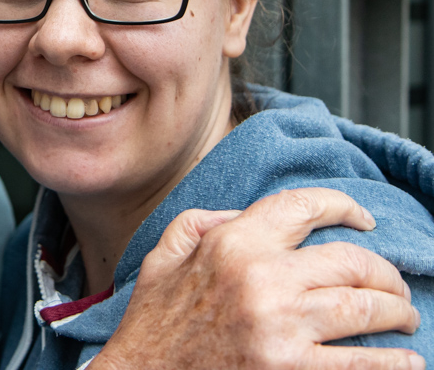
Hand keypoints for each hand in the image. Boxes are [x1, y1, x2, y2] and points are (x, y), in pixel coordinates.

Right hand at [88, 188, 424, 369]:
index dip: (344, 207)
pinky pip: (362, 363)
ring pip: (365, 308)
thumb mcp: (164, 255)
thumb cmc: (155, 323)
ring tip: (403, 317)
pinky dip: (394, 362)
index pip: (304, 207)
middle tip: (393, 285)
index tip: (363, 219)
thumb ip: (204, 222)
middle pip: (351, 261)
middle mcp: (261, 278)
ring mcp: (280, 328)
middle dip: (384, 272)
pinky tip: (405, 360)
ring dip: (397, 312)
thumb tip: (247, 216)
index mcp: (231, 244)